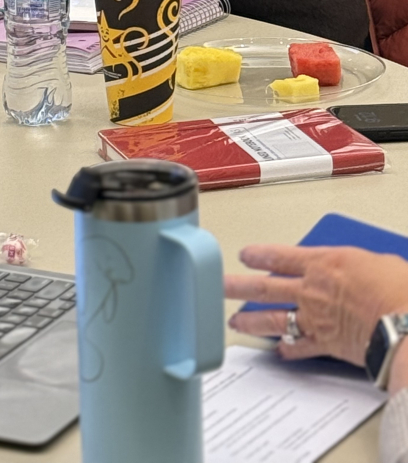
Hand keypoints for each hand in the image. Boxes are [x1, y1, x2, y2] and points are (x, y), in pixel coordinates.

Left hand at [225, 244, 407, 367]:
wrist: (405, 323)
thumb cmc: (397, 289)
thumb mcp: (374, 261)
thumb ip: (354, 264)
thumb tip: (357, 269)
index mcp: (322, 262)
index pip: (280, 256)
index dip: (259, 255)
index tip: (244, 255)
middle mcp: (311, 289)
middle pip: (264, 286)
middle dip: (237, 286)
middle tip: (218, 286)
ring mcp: (314, 318)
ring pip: (271, 317)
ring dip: (249, 321)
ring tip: (233, 323)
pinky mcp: (324, 344)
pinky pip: (299, 346)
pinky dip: (287, 349)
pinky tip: (278, 351)